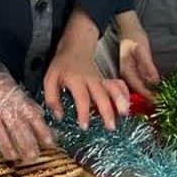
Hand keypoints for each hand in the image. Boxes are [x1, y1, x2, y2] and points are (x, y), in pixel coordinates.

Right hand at [0, 41, 53, 161]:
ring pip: (2, 138)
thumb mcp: (6, 81)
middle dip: (28, 146)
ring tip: (14, 157)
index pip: (33, 116)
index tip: (50, 142)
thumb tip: (35, 111)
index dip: (43, 131)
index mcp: (13, 96)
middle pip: (20, 131)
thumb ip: (20, 98)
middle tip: (33, 157)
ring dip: (9, 151)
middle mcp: (2, 107)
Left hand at [44, 10, 129, 130]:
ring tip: (124, 115)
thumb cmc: (61, 67)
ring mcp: (101, 79)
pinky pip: (119, 85)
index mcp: (76, 80)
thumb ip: (52, 99)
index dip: (83, 112)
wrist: (74, 49)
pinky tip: (127, 105)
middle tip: (110, 127)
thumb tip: (59, 116)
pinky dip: (125, 94)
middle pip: (102, 95)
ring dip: (120, 101)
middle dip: (107, 111)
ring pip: (114, 88)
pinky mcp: (106, 80)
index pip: (81, 97)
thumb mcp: (49, 80)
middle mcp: (91, 79)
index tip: (85, 126)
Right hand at [116, 13, 159, 100]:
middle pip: (139, 91)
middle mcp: (127, 75)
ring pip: (141, 87)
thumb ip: (148, 66)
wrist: (128, 28)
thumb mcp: (142, 50)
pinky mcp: (135, 71)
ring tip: (162, 98)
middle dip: (150, 97)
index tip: (159, 101)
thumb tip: (154, 81)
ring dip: (151, 93)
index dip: (149, 96)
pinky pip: (143, 81)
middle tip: (163, 103)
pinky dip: (150, 86)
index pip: (139, 88)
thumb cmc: (134, 37)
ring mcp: (131, 74)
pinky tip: (158, 88)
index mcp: (126, 71)